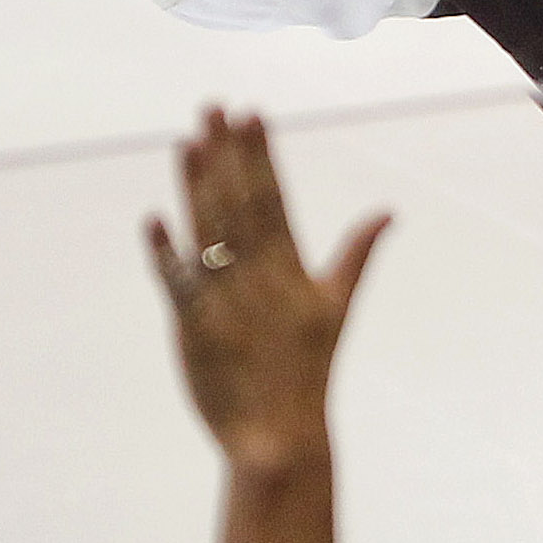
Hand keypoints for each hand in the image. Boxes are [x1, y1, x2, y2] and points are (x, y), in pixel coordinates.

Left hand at [145, 108, 388, 470]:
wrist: (279, 435)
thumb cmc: (309, 369)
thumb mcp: (339, 307)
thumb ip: (358, 254)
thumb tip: (388, 211)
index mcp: (293, 271)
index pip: (275, 198)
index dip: (261, 155)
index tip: (251, 113)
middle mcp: (259, 279)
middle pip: (238, 204)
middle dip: (226, 153)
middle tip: (213, 107)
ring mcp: (225, 302)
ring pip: (206, 231)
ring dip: (195, 185)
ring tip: (187, 141)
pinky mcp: (193, 327)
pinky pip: (176, 281)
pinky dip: (164, 251)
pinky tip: (154, 217)